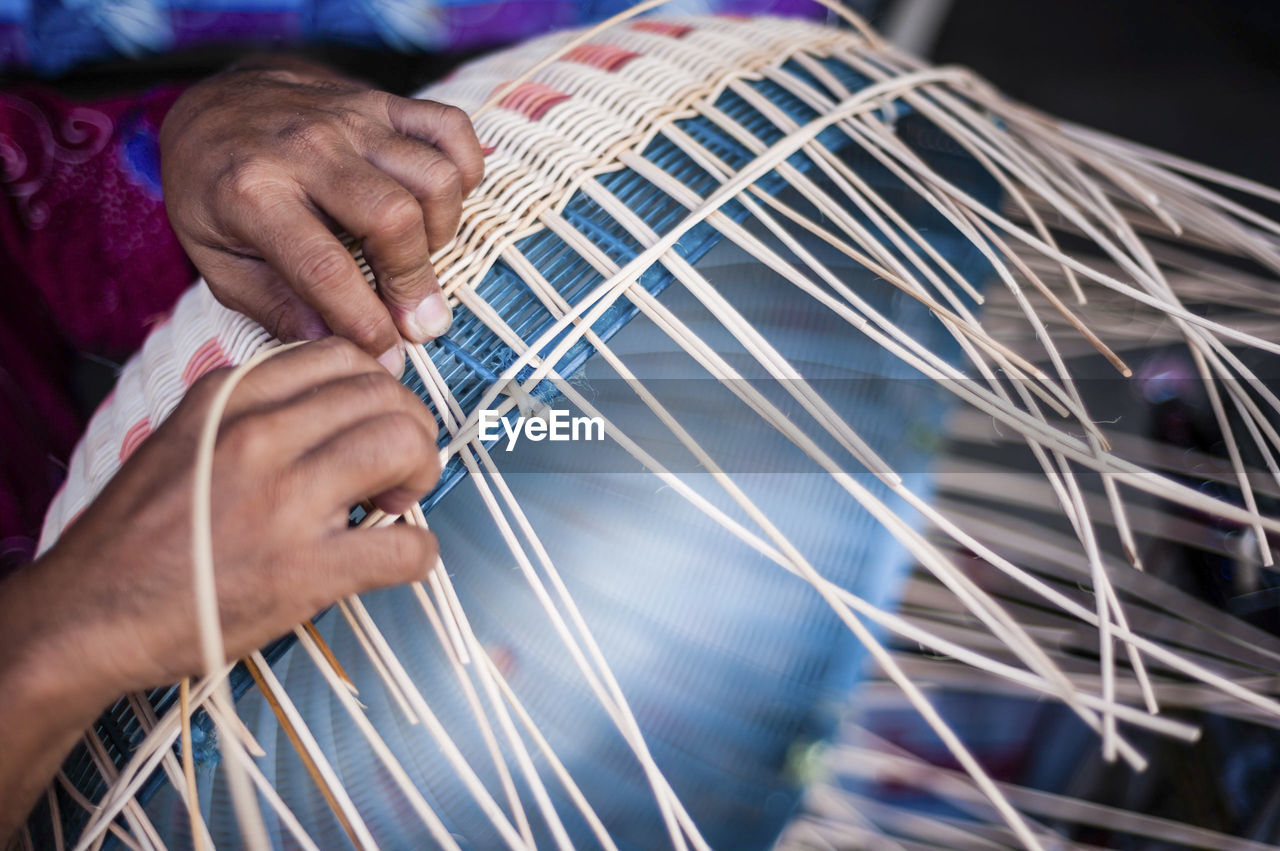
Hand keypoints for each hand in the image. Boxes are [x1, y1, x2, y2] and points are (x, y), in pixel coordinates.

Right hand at [0, 339, 442, 839]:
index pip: (344, 354)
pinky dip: (419, 553)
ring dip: (423, 474)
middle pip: (386, 396)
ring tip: (397, 503)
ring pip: (403, 445)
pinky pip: (405, 545)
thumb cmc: (139, 536)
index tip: (376, 420)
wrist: (86, 616)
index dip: (381, 388)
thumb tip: (343, 408)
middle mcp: (258, 435)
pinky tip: (397, 558)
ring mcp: (283, 501)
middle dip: (413, 429)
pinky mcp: (303, 571)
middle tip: (399, 469)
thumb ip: (258, 412)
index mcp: (229, 397)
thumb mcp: (187, 437)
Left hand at [160, 60, 484, 374]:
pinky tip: (438, 206)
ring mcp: (350, 118)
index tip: (388, 357)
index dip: (365, 323)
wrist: (212, 106)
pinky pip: (451, 128)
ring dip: (441, 231)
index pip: (325, 269)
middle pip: (393, 218)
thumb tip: (334, 347)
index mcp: (251, 191)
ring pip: (434, 175)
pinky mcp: (383, 101)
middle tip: (415, 323)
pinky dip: (465, 170)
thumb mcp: (216, 261)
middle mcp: (306, 147)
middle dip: (413, 283)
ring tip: (416, 256)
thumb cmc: (214, 194)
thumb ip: (274, 307)